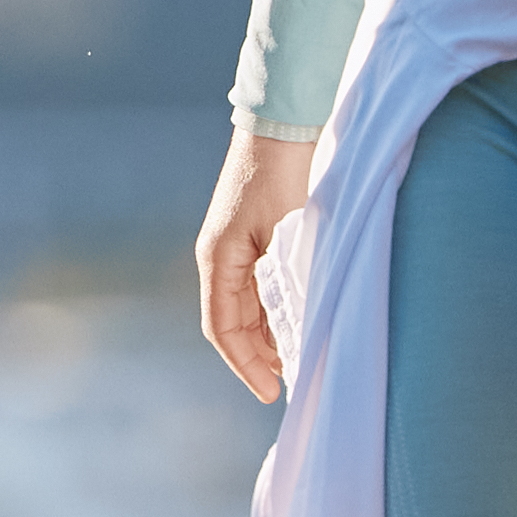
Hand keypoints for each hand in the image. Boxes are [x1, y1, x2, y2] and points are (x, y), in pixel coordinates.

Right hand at [195, 124, 314, 399]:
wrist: (283, 124)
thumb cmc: (284, 174)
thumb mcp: (288, 233)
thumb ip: (288, 282)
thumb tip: (298, 333)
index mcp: (218, 259)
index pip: (224, 329)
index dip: (246, 365)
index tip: (272, 393)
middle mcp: (219, 258)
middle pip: (234, 324)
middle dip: (259, 358)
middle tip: (292, 385)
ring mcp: (234, 248)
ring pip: (246, 309)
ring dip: (268, 337)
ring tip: (299, 361)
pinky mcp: (252, 239)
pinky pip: (257, 289)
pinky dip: (274, 312)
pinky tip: (297, 323)